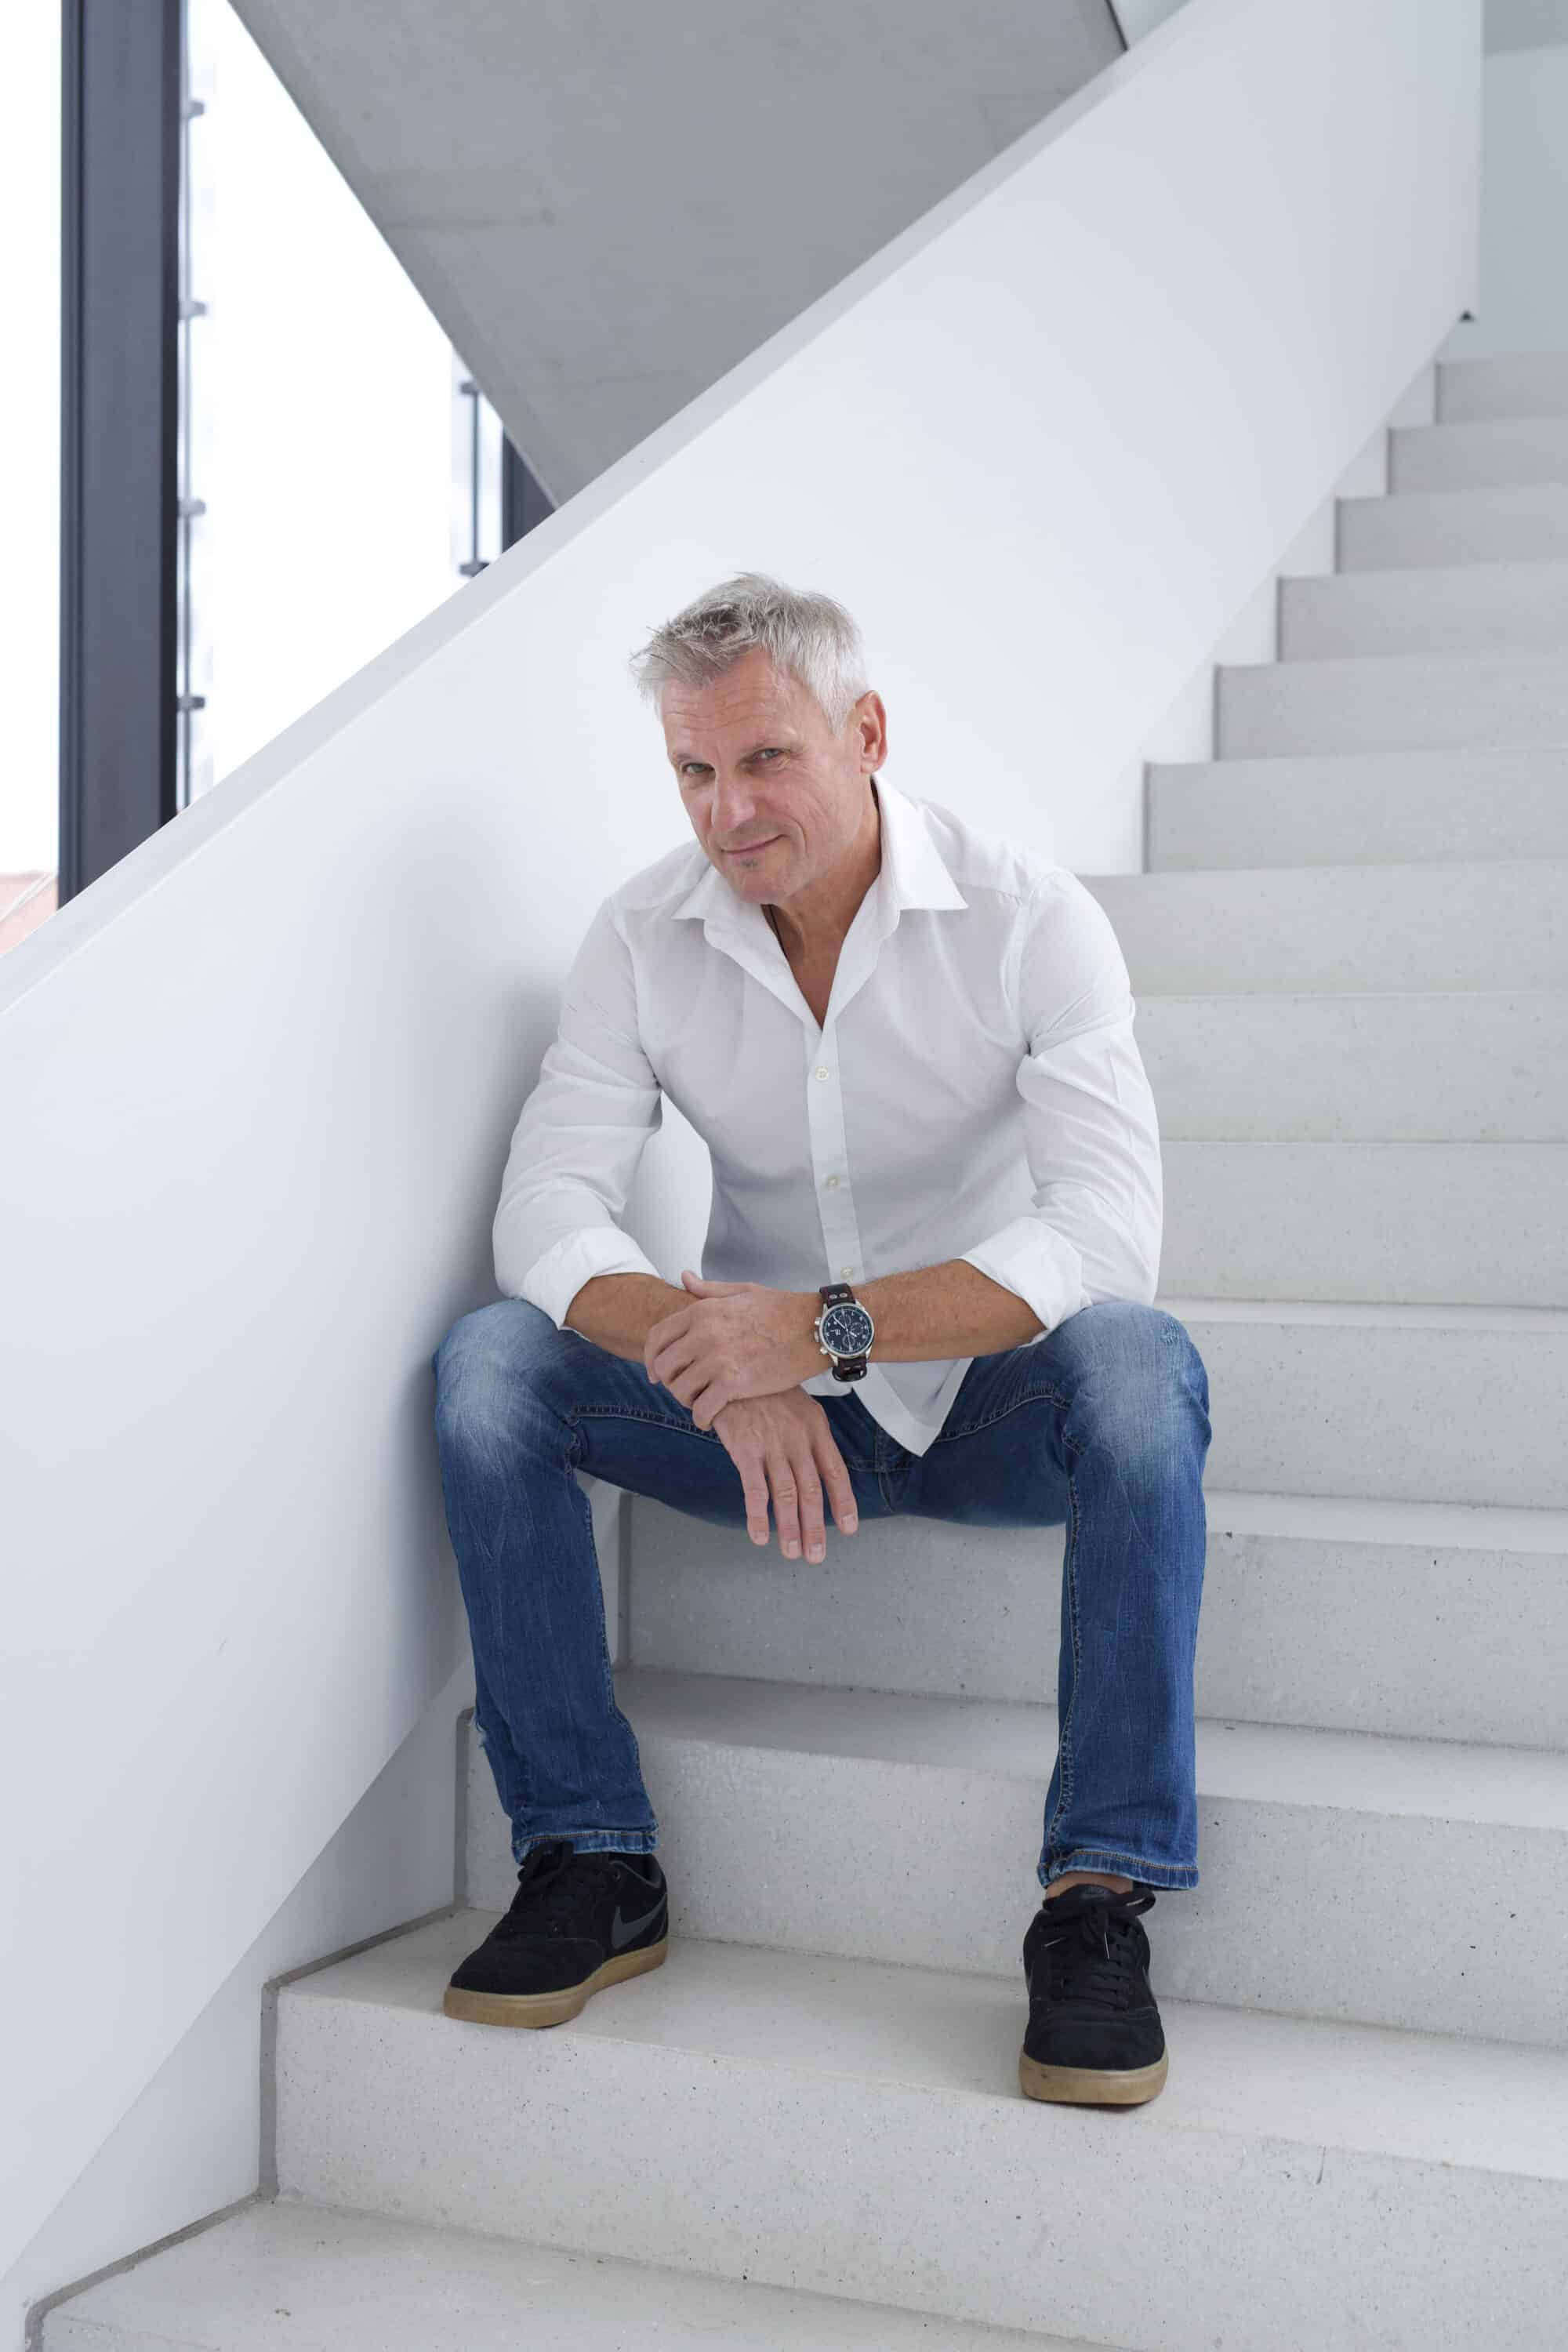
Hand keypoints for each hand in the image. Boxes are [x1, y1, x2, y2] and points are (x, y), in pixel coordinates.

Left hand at [644, 1271, 816, 1428]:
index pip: (657, 1337)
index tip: (656, 1374)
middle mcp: (704, 1334)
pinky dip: (702, 1418)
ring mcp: (717, 1359)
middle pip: (664, 1366)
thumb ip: (708, 1290)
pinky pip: (702, 1408)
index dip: (650, 1359)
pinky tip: (709, 1419)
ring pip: (680, 1390)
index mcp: (702, 1311)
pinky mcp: (734, 1383)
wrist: (816, 1328)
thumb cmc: (783, 1309)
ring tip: (700, 1403)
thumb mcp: (742, 1291)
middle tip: (684, 1391)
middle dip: (669, 1382)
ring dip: (687, 1401)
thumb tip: (684, 1277)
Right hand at [710, 1389, 859, 1557]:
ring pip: (786, 1495)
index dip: (843, 1502)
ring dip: (790, 1527)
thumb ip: (810, 1437)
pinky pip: (754, 1489)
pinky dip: (758, 1515)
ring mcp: (772, 1444)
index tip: (849, 1528)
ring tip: (793, 1552)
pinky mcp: (745, 1448)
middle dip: (816, 1526)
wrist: (731, 1367)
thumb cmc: (764, 1389)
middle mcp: (798, 1439)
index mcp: (815, 1428)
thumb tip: (821, 1469)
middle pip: (812, 1490)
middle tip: (816, 1555)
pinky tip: (760, 1535)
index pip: (835, 1471)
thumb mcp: (799, 1406)